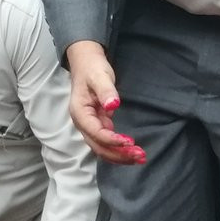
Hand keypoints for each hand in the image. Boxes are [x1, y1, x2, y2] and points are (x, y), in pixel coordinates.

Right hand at [65, 41, 144, 164]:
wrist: (86, 63)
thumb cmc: (92, 68)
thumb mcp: (100, 76)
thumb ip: (106, 91)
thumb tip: (112, 106)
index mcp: (80, 113)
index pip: (95, 133)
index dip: (112, 140)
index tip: (130, 142)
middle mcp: (82, 123)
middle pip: (98, 146)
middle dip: (118, 154)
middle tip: (140, 155)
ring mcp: (89, 125)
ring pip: (102, 148)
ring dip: (120, 155)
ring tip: (139, 158)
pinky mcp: (97, 125)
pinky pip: (106, 142)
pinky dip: (118, 149)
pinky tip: (132, 152)